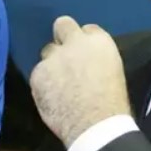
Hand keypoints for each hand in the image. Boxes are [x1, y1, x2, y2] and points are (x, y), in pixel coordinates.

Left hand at [30, 16, 130, 146]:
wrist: (94, 125)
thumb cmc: (112, 104)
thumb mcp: (113, 71)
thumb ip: (97, 60)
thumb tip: (87, 63)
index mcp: (99, 41)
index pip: (88, 30)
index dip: (85, 43)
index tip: (86, 55)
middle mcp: (74, 42)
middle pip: (63, 25)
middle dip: (63, 37)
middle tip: (65, 56)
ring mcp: (53, 57)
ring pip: (48, 53)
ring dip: (52, 64)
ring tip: (58, 84)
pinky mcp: (37, 74)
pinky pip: (38, 74)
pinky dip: (43, 83)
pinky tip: (51, 98)